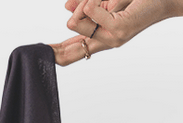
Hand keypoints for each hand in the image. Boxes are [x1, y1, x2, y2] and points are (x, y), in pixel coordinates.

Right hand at [50, 0, 177, 65]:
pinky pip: (91, 14)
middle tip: (44, 53)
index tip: (44, 57)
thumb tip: (66, 8)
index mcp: (101, 35)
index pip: (74, 47)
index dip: (58, 52)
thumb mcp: (106, 0)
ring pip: (77, 21)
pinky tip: (101, 0)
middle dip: (58, 49)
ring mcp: (111, 38)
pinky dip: (92, 2)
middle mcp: (106, 40)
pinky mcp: (117, 29)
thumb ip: (86, 4)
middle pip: (73, 50)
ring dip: (86, 1)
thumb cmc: (137, 0)